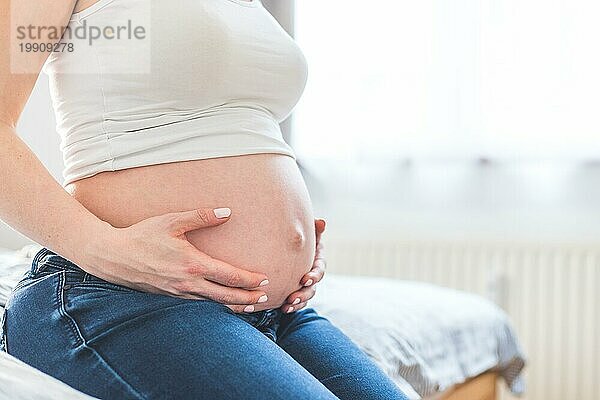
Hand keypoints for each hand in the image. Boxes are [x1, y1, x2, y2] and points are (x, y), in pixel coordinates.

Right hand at [86, 207, 270, 312]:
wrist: (113, 256)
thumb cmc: (142, 235)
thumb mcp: (172, 220)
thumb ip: (201, 216)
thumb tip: (227, 212)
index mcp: (193, 264)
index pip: (230, 277)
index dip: (250, 280)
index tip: (266, 279)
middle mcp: (188, 283)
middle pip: (226, 296)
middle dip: (248, 298)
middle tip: (266, 298)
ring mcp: (178, 293)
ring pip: (213, 304)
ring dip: (234, 305)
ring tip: (251, 305)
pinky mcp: (170, 297)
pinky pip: (199, 304)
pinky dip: (215, 306)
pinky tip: (222, 304)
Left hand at [280, 218, 325, 313]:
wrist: (285, 247)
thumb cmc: (297, 238)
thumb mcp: (306, 234)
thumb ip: (313, 230)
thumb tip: (322, 222)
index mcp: (317, 260)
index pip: (319, 269)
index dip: (314, 275)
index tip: (305, 279)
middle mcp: (313, 274)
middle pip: (313, 287)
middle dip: (304, 293)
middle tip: (292, 297)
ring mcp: (306, 285)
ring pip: (306, 297)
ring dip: (298, 302)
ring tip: (287, 306)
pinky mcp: (297, 292)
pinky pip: (298, 303)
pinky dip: (292, 307)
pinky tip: (283, 309)